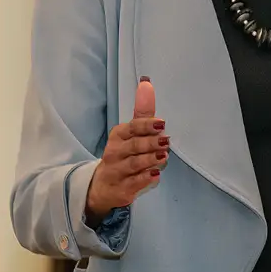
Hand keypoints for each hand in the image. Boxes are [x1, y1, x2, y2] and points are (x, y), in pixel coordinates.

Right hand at [85, 77, 168, 221]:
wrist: (104, 186)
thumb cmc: (123, 154)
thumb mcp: (131, 132)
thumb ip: (142, 111)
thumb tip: (147, 83)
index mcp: (118, 135)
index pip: (132, 128)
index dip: (146, 126)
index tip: (161, 123)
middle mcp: (115, 152)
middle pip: (134, 146)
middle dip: (150, 143)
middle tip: (166, 141)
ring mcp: (117, 171)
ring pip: (134, 164)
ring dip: (149, 159)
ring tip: (164, 156)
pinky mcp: (122, 189)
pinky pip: (133, 183)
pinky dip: (144, 179)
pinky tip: (155, 175)